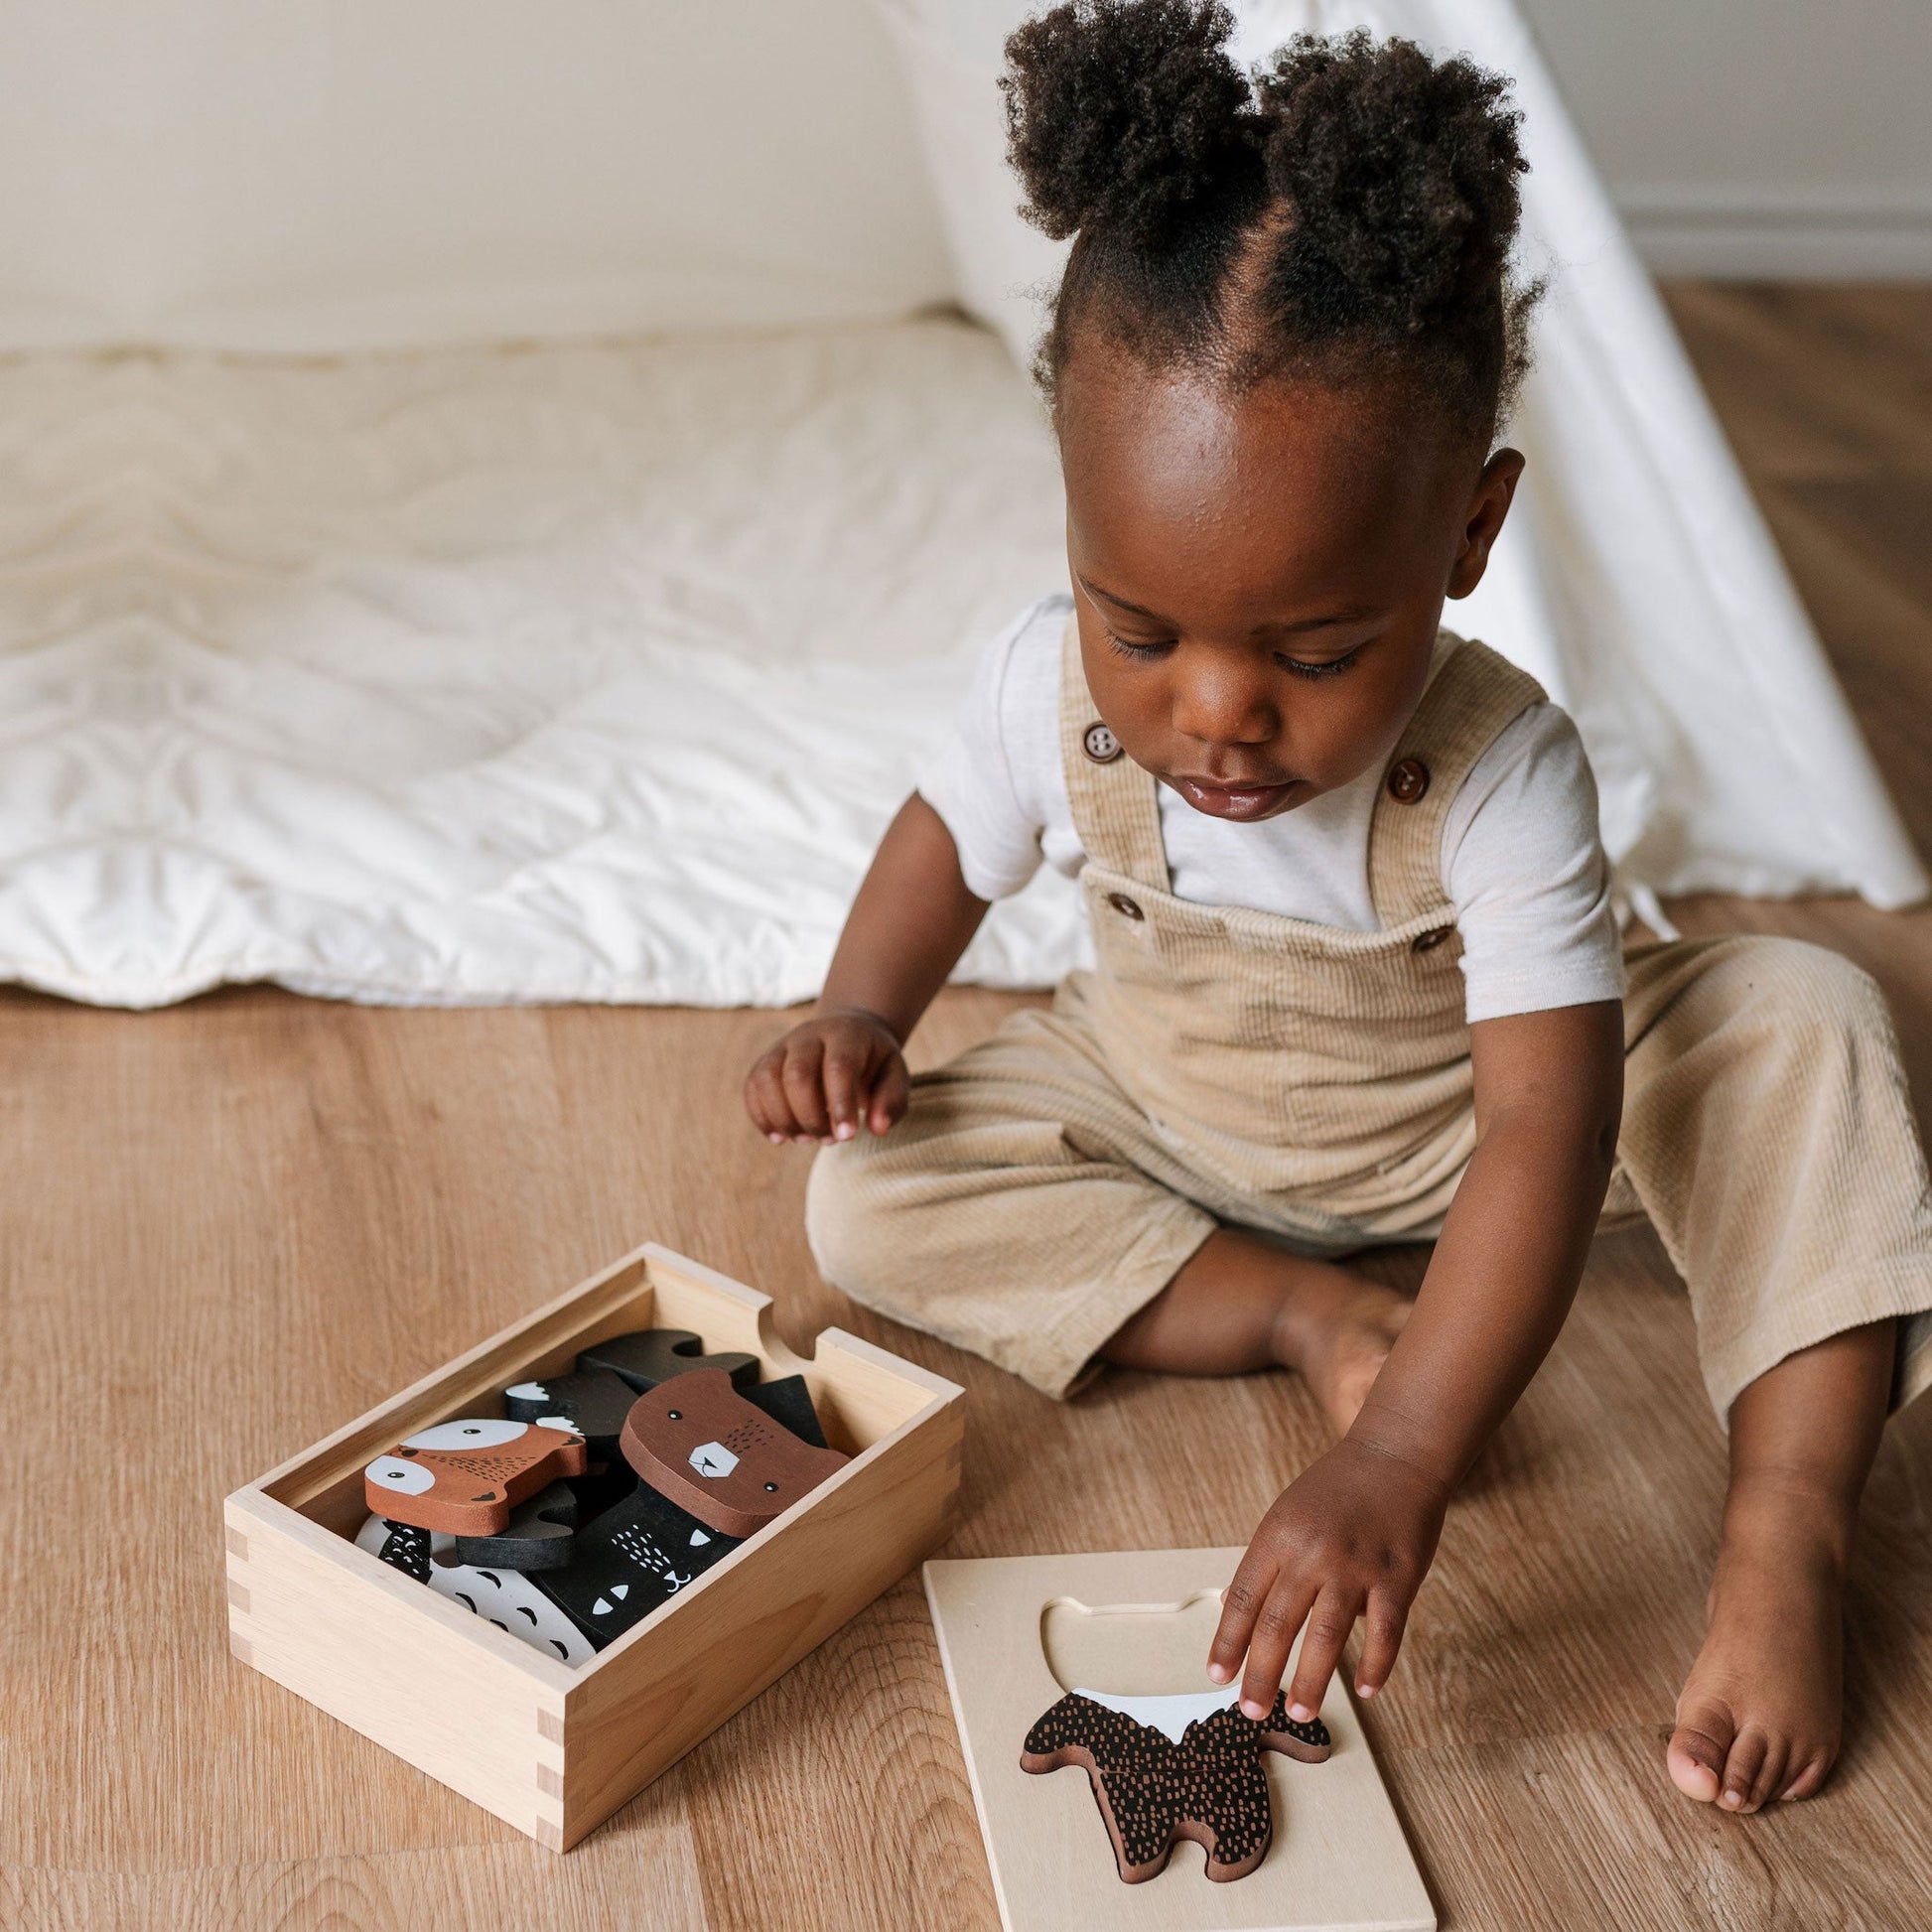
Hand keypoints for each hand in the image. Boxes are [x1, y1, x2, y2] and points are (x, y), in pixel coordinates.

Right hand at [743, 1005, 908, 1145]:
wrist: (848, 1032)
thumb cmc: (874, 1063)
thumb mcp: (895, 1075)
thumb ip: (891, 1101)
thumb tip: (877, 1128)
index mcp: (846, 1035)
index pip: (838, 1066)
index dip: (840, 1104)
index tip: (846, 1137)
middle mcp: (809, 1035)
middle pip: (797, 1074)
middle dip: (810, 1117)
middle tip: (829, 1140)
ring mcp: (783, 1046)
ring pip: (767, 1079)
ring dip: (784, 1119)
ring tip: (806, 1140)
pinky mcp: (765, 1061)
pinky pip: (752, 1087)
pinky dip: (761, 1117)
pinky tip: (781, 1137)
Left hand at [1207, 1435, 1446, 1722]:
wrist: (1396, 1455)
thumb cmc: (1336, 1489)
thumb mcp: (1286, 1514)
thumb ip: (1264, 1563)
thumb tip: (1231, 1606)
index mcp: (1278, 1536)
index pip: (1244, 1599)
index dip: (1228, 1642)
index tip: (1217, 1676)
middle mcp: (1312, 1552)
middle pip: (1278, 1625)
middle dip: (1261, 1674)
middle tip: (1251, 1711)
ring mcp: (1356, 1566)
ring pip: (1327, 1637)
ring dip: (1310, 1681)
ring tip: (1298, 1713)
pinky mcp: (1397, 1577)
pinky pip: (1385, 1633)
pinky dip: (1376, 1666)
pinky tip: (1366, 1690)